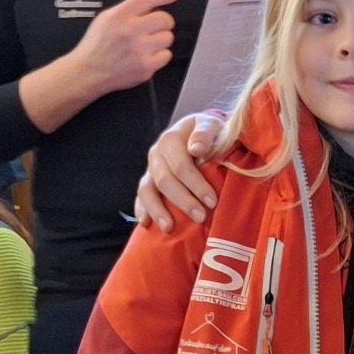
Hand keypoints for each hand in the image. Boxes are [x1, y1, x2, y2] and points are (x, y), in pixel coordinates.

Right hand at [73, 0, 178, 94]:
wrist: (88, 72)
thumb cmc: (97, 46)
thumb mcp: (106, 19)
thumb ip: (128, 11)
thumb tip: (152, 6)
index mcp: (119, 16)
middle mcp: (130, 31)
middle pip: (165, 19)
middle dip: (163, 22)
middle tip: (155, 27)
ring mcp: (139, 50)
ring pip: (168, 37)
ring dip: (161, 40)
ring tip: (147, 44)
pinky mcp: (146, 67)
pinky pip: (166, 55)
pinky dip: (160, 56)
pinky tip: (147, 56)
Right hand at [135, 112, 230, 229]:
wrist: (199, 131)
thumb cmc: (210, 132)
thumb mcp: (211, 125)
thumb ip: (205, 134)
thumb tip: (196, 149)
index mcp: (171, 139)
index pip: (181, 165)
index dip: (196, 184)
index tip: (212, 201)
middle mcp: (157, 153)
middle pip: (165, 181)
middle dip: (183, 201)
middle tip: (201, 217)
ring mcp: (150, 168)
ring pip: (148, 191)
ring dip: (158, 210)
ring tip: (169, 228)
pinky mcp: (148, 180)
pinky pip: (141, 196)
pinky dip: (142, 210)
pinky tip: (145, 224)